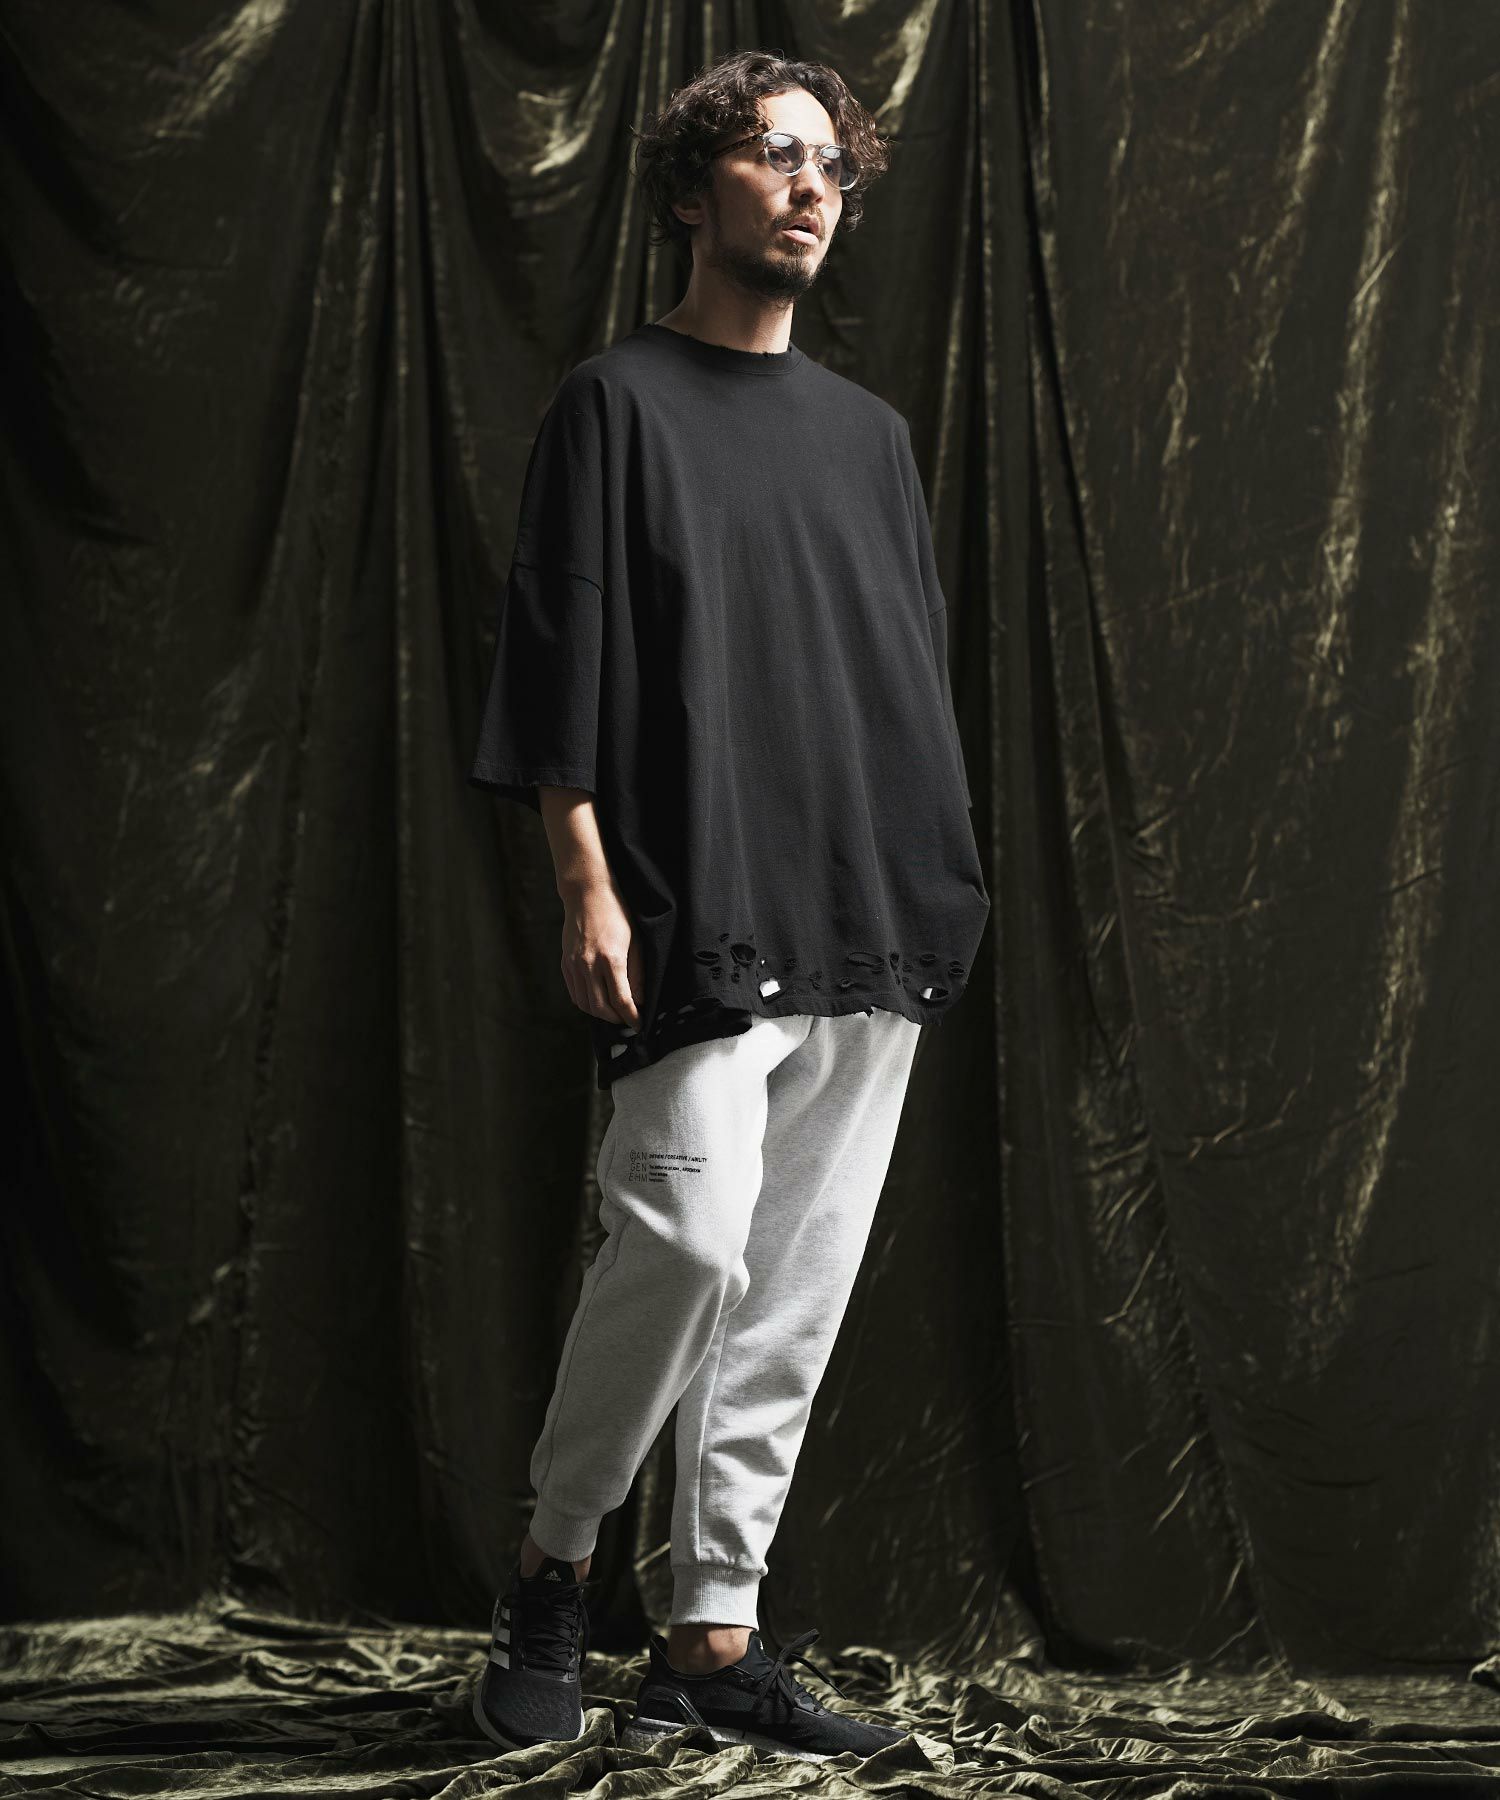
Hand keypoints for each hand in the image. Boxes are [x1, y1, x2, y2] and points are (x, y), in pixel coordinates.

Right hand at [560, 883, 642, 1028]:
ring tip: (613, 1012)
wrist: (587, 894)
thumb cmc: (616, 913)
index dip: (632, 1017)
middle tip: (627, 1019)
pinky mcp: (565, 963)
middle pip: (600, 1008)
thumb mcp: (635, 942)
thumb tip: (639, 999)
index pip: (622, 1001)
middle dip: (616, 1019)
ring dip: (600, 1014)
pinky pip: (574, 993)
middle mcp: (589, 965)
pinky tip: (597, 1000)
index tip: (639, 1024)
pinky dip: (586, 1003)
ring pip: (584, 1004)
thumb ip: (637, 973)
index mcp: (611, 959)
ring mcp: (574, 965)